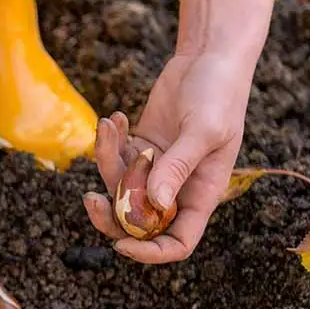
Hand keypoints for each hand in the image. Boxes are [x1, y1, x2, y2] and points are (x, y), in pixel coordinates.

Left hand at [82, 52, 249, 261]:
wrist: (209, 57)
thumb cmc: (219, 92)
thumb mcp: (203, 129)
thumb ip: (178, 166)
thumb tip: (155, 203)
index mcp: (201, 195)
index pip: (177, 242)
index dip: (150, 252)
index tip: (122, 245)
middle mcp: (177, 189)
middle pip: (137, 224)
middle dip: (110, 216)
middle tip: (90, 199)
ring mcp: (155, 169)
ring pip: (118, 187)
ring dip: (106, 161)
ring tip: (109, 126)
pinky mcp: (139, 149)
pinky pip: (114, 159)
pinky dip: (109, 143)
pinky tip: (115, 118)